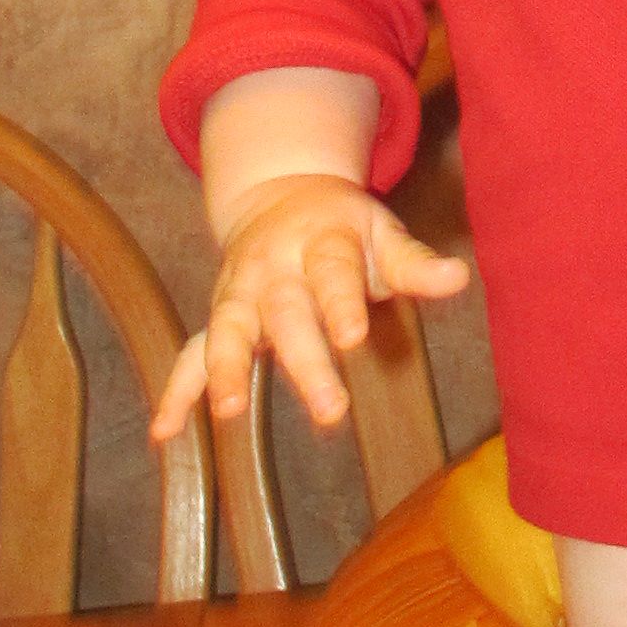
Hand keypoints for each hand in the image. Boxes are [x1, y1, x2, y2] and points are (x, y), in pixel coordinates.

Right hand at [148, 176, 470, 442]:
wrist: (279, 194)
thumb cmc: (343, 227)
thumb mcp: (382, 233)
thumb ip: (416, 264)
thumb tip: (461, 276)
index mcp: (320, 242)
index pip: (332, 274)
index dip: (341, 305)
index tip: (353, 339)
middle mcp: (274, 269)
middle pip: (286, 314)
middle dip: (304, 361)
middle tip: (330, 410)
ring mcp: (241, 294)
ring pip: (230, 330)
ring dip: (226, 369)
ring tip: (230, 409)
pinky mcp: (222, 316)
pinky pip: (192, 353)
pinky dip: (178, 390)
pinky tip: (165, 432)